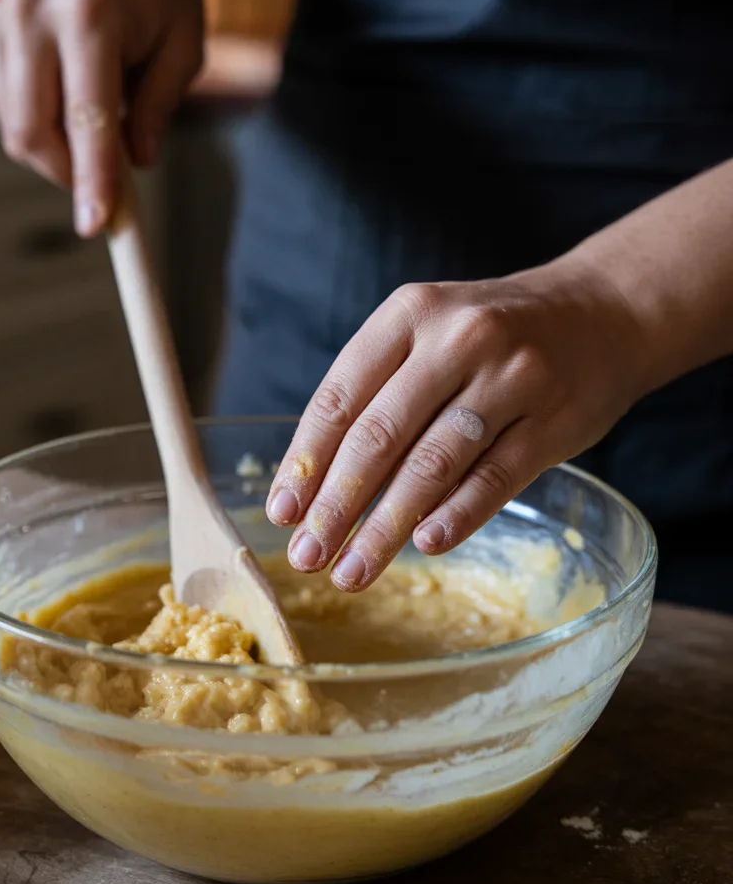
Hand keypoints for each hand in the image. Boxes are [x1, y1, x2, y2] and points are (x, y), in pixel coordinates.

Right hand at [0, 0, 202, 235]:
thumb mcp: (184, 44)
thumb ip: (158, 107)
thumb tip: (138, 164)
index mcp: (90, 16)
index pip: (85, 117)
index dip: (91, 179)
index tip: (96, 227)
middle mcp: (34, 15)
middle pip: (31, 131)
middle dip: (68, 176)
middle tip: (108, 191)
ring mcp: (4, 19)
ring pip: (14, 126)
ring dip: (56, 155)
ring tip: (98, 138)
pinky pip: (9, 107)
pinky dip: (42, 128)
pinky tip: (73, 108)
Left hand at [265, 263, 646, 589]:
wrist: (602, 311)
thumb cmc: (492, 335)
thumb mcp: (429, 332)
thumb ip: (378, 392)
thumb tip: (313, 485)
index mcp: (410, 313)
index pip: (341, 397)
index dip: (306, 460)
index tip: (281, 512)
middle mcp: (458, 338)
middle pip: (380, 435)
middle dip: (336, 505)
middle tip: (306, 555)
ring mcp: (511, 378)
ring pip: (433, 463)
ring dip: (385, 526)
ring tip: (352, 571)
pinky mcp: (553, 419)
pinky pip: (495, 476)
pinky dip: (457, 515)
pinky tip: (424, 545)